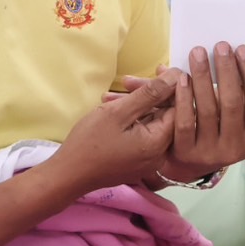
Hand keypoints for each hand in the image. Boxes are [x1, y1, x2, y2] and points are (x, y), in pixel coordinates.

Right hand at [57, 67, 179, 191]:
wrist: (67, 175)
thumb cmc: (90, 142)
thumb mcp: (118, 112)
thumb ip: (150, 93)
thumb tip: (177, 75)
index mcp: (158, 143)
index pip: (178, 108)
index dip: (170, 87)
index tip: (157, 70)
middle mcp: (159, 154)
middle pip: (163, 114)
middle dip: (147, 95)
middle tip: (126, 81)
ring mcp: (148, 160)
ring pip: (149, 123)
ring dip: (134, 106)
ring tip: (108, 97)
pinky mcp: (136, 161)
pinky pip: (141, 134)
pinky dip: (130, 120)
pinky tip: (111, 109)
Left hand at [128, 43, 244, 183]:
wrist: (188, 163)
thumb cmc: (214, 128)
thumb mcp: (229, 115)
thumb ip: (232, 89)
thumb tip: (226, 53)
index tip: (242, 49)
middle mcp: (237, 147)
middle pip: (233, 102)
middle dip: (227, 70)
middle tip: (220, 46)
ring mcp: (212, 152)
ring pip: (208, 110)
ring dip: (204, 77)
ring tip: (198, 54)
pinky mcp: (187, 153)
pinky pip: (186, 121)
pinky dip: (184, 97)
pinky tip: (183, 78)